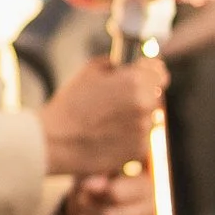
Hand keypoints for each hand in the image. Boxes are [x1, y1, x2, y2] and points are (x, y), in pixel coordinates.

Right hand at [41, 56, 166, 179]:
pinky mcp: (139, 150)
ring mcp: (144, 129)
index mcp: (135, 81)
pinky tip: (109, 135)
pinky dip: (130, 136)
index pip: (160, 73)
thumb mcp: (89, 71)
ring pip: (149, 118)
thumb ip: (114, 64)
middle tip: (117, 102)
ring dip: (135, 117)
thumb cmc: (69, 106)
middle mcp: (145, 104)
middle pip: (155, 96)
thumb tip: (125, 66)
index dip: (149, 73)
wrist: (54, 142)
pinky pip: (141, 138)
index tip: (141, 77)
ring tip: (108, 121)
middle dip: (141, 96)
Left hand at [66, 170, 155, 214]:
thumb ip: (93, 176)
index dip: (91, 193)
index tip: (84, 188)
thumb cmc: (97, 186)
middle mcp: (152, 210)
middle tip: (79, 204)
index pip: (115, 193)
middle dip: (86, 211)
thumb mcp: (93, 172)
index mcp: (145, 185)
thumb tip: (90, 185)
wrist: (99, 208)